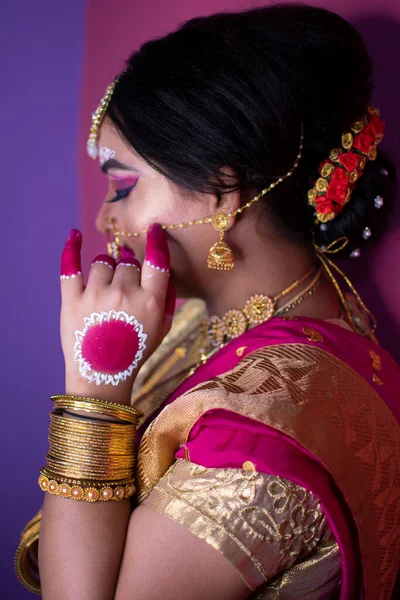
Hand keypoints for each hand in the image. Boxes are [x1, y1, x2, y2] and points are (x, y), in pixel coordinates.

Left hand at [60, 224, 175, 403]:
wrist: (102, 377)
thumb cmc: (135, 353)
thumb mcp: (163, 328)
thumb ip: (167, 298)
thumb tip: (163, 270)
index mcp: (150, 301)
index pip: (156, 260)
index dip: (155, 241)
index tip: (153, 229)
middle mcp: (124, 294)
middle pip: (127, 263)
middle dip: (127, 272)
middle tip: (124, 292)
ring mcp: (95, 296)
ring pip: (103, 262)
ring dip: (106, 270)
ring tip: (105, 291)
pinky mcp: (71, 300)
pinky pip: (70, 266)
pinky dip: (72, 250)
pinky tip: (74, 236)